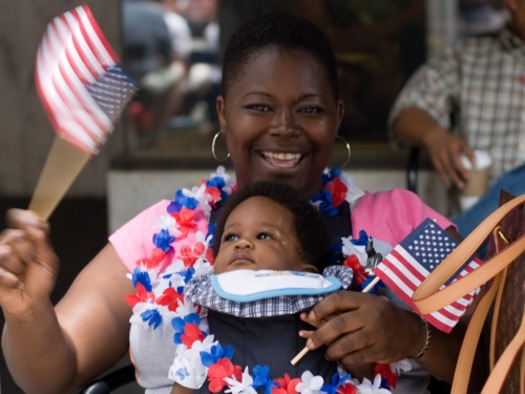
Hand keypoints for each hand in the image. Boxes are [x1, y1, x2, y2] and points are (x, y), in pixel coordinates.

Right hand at [0, 209, 58, 314]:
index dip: (26, 218)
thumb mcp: (48, 262)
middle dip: (27, 252)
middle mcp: (11, 244)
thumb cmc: (40, 282)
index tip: (30, 221)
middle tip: (31, 263)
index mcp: (28, 239)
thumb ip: (42, 243)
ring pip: (5, 252)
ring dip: (18, 266)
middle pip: (16, 236)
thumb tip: (33, 227)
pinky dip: (10, 278)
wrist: (31, 302)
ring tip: (22, 274)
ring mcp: (0, 256)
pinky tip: (15, 283)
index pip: (25, 220)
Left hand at [300, 291, 424, 368]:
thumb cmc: (380, 315)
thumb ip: (341, 309)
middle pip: (339, 324)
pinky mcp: (380, 351)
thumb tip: (309, 317)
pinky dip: (345, 359)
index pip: (339, 299)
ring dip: (331, 350)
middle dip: (320, 335)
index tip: (309, 316)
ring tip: (327, 353)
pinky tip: (341, 358)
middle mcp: (370, 315)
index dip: (321, 308)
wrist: (409, 331)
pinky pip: (356, 357)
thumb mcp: (365, 304)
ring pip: (346, 344)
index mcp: (365, 300)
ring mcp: (376, 334)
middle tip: (309, 343)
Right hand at [422, 126, 475, 188]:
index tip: (472, 168)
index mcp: (455, 144)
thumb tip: (476, 163)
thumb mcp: (460, 141)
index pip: (461, 153)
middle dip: (459, 172)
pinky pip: (440, 171)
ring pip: (446, 168)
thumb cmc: (452, 142)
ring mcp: (439, 156)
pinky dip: (444, 178)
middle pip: (453, 163)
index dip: (467, 160)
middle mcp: (446, 150)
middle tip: (466, 180)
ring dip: (453, 178)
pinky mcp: (434, 161)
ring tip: (460, 186)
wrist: (434, 138)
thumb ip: (468, 151)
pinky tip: (448, 185)